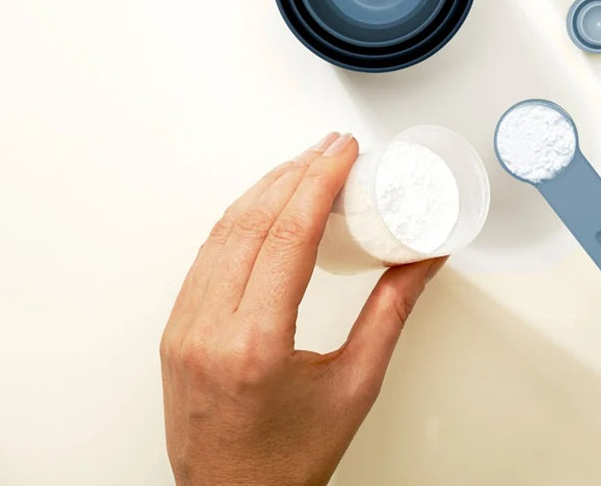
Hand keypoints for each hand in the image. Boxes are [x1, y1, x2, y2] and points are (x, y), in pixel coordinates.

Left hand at [161, 132, 444, 485]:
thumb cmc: (290, 461)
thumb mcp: (356, 385)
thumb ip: (392, 312)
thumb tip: (423, 258)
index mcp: (256, 343)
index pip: (289, 234)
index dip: (319, 181)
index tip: (343, 151)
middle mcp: (210, 330)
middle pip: (254, 222)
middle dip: (296, 172)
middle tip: (331, 147)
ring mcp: (185, 328)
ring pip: (224, 231)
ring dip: (265, 188)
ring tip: (303, 163)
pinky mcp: (177, 330)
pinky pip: (207, 255)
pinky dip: (239, 218)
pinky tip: (263, 204)